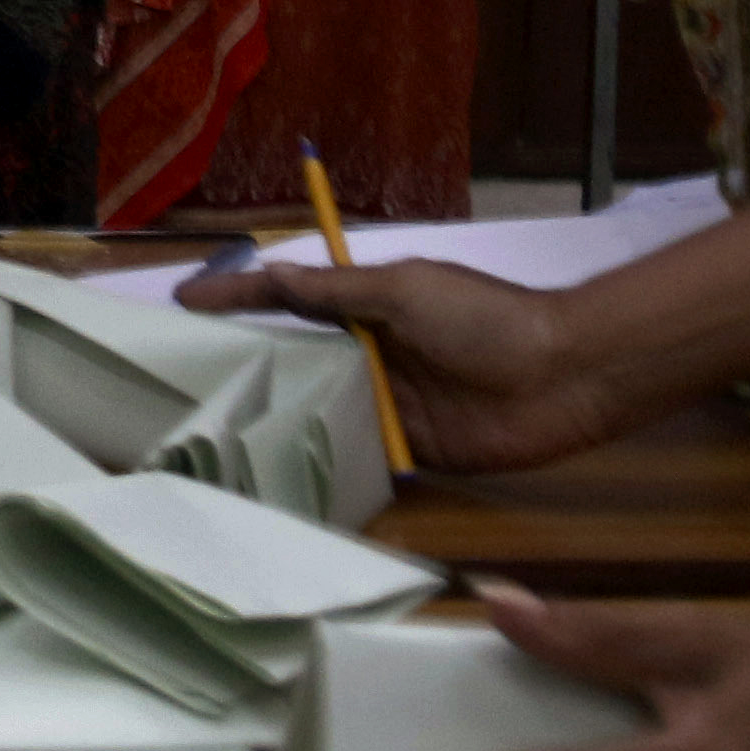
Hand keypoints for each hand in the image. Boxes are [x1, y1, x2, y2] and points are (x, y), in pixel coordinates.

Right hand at [169, 252, 616, 470]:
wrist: (565, 377)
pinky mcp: (412, 451)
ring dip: (281, 419)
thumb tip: (271, 272)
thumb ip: (337, 291)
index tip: (185, 302)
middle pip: (296, 359)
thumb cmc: (487, 319)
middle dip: (247, 365)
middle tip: (184, 382)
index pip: (289, 299)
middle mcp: (371, 354)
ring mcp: (389, 403)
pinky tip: (282, 478)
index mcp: (367, 306)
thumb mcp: (405, 289)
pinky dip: (327, 464)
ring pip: (320, 410)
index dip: (238, 299)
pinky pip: (359, 457)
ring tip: (214, 435)